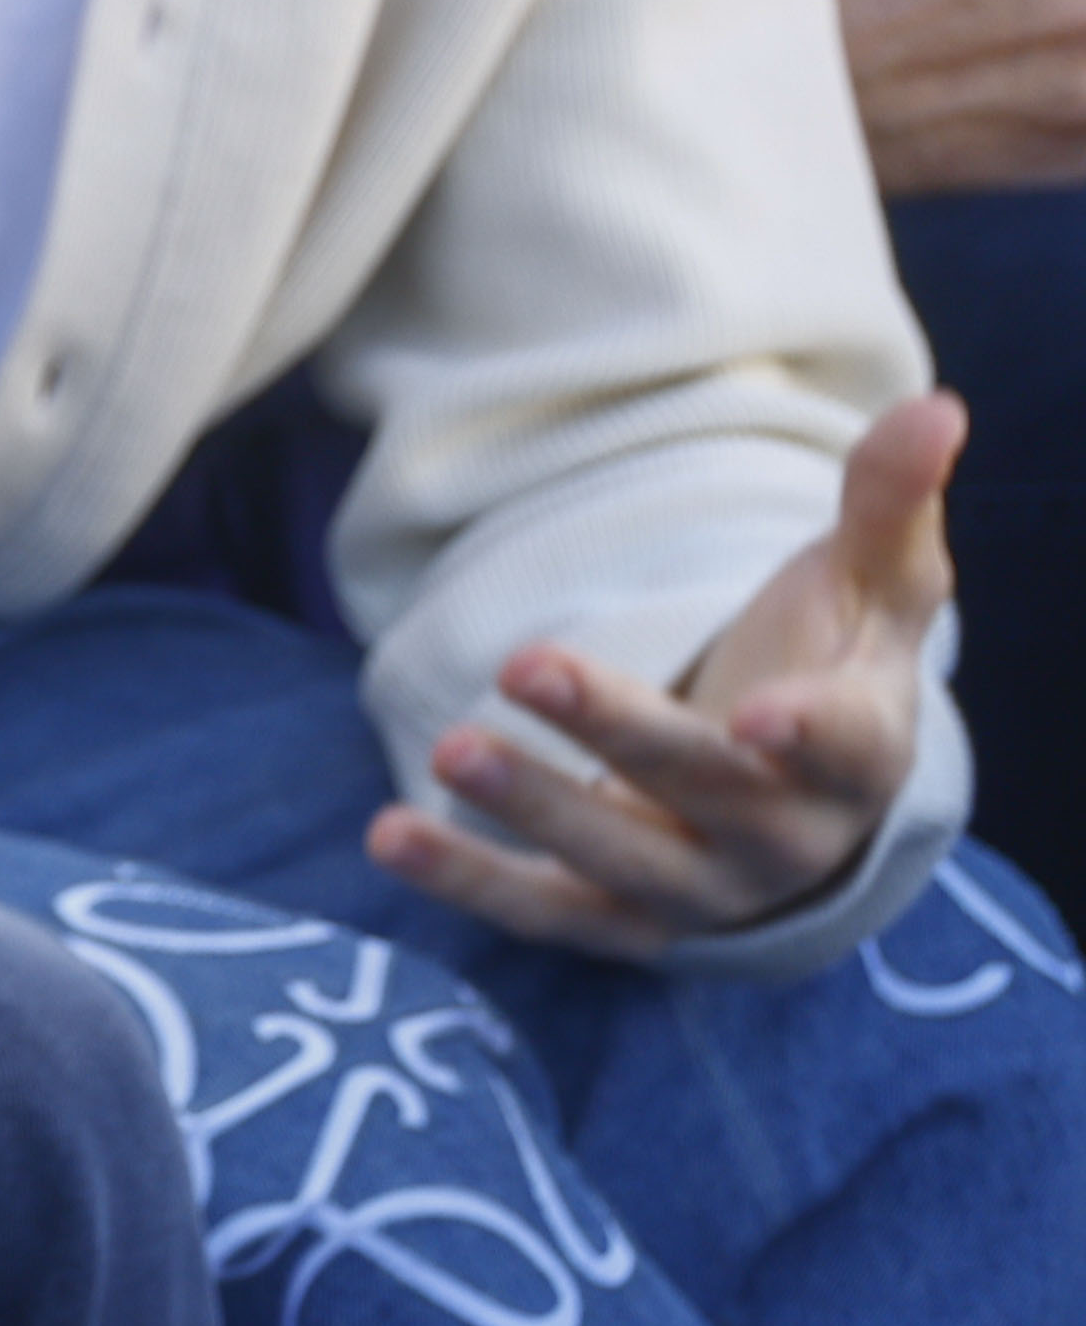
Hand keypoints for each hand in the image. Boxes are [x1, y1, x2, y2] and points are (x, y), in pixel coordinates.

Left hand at [406, 394, 962, 950]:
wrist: (804, 801)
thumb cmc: (832, 666)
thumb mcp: (870, 585)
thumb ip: (888, 503)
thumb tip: (936, 407)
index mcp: (860, 752)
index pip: (844, 746)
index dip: (808, 733)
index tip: (758, 716)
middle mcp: (787, 836)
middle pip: (704, 790)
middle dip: (616, 732)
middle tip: (521, 664)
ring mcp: (704, 887)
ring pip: (621, 864)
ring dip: (533, 810)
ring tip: (447, 748)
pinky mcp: (624, 919)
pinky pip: (546, 913)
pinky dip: (471, 881)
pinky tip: (387, 835)